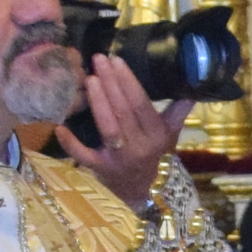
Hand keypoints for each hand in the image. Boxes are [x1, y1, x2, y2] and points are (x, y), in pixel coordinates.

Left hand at [65, 56, 195, 201]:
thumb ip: (178, 111)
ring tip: (89, 79)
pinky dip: (71, 144)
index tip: (116, 60)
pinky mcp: (101, 168)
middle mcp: (139, 145)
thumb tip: (191, 87)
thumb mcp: (170, 133)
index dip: (128, 81)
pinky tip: (60, 127)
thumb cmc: (155, 155)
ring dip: (98, 102)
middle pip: (123, 111)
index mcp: (156, 134)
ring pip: (107, 127)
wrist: (146, 192)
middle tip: (98, 60)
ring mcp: (119, 158)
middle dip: (110, 83)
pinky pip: (84, 156)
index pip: (141, 103)